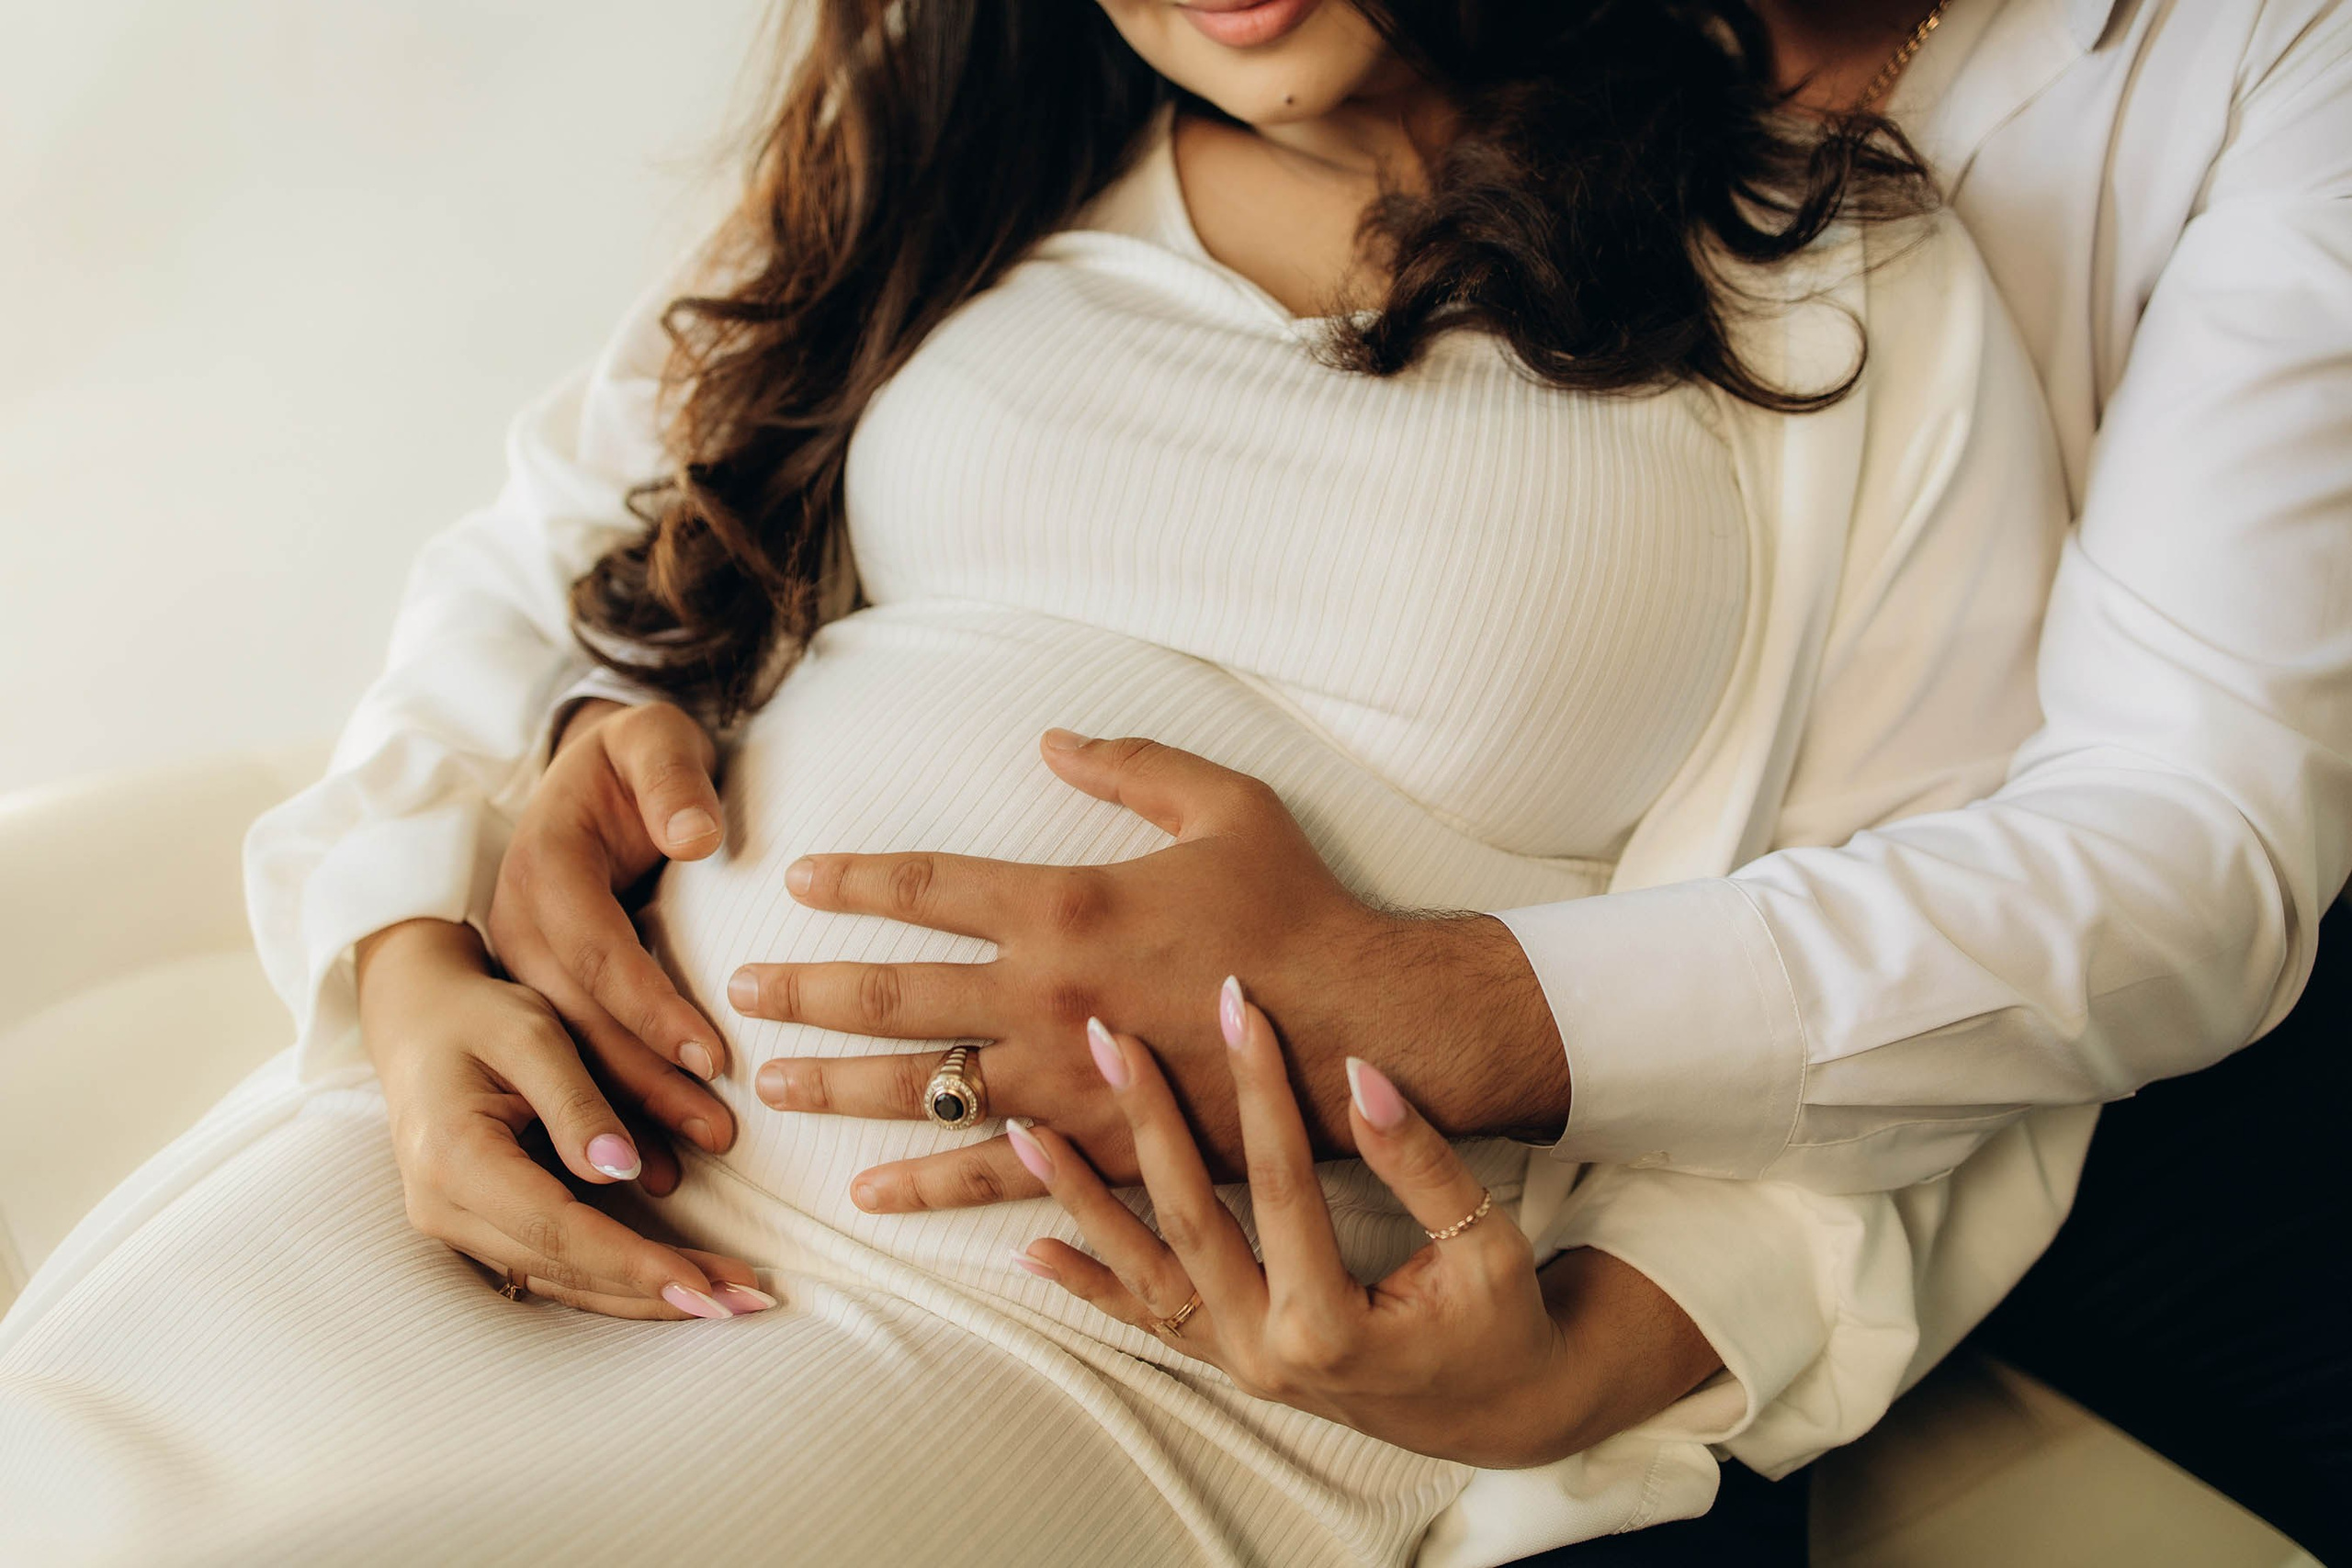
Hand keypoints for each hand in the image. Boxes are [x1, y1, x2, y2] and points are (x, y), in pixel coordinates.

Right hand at [358, 918, 772, 1319]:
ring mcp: (458, 1227)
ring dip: (644, 1296)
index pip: (557, 1228)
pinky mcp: (481, 1229)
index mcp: (454, 1159)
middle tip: (745, 1301)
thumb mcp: (531, 1033)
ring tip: (728, 1301)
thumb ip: (576, 1101)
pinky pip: (553, 1268)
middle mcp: (445, 1209)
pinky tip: (677, 1286)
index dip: (633, 1261)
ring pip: (562, 1281)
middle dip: (657, 1289)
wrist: (419, 1021)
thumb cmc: (476, 1016)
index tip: (704, 1284)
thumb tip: (620, 1169)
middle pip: (564, 1268)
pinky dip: (616, 1279)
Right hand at [487, 697, 736, 1165]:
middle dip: (645, 1085)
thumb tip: (697, 837)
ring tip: (689, 1172)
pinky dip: (603, 1119)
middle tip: (718, 1133)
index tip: (713, 1056)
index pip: (596, 950)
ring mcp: (514, 966)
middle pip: (576, 1020)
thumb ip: (673, 779)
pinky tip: (650, 1168)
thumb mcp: (653, 739)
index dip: (653, 1007)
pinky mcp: (530, 996)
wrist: (589, 773)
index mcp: (544, 866)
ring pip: (564, 1056)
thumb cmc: (636, 761)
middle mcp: (516, 924)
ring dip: (624, 1118)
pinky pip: (564, 1062)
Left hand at [739, 730, 1569, 1212]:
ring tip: (770, 1083)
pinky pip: (991, 1172)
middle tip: (738, 992)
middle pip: (892, 993)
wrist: (1364, 1025)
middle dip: (805, 991)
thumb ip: (1130, 765)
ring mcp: (1063, 1079)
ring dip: (836, 1085)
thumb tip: (1050, 740)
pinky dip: (923, 1185)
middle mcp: (1044, 993)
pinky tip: (866, 1193)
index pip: (927, 885)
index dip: (855, 880)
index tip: (799, 880)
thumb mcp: (1226, 804)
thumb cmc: (1298, 910)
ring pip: (921, 1085)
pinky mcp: (1097, 1144)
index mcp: (1066, 903)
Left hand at [1007, 980, 1718, 1467]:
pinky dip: (1090, 1284)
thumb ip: (1420, 1164)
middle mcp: (1266, 1353)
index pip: (1281, 1185)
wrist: (1503, 1408)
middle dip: (1146, 1120)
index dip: (1261, 1090)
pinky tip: (1033, 1251)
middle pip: (1189, 1219)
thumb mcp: (1486, 1244)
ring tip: (1022, 1133)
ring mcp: (1239, 1365)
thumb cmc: (1503, 1322)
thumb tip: (1362, 1075)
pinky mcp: (1230, 1363)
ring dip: (1081, 1201)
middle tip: (1110, 1037)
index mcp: (1330, 1326)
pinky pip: (1149, 1320)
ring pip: (1145, 1274)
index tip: (1239, 1006)